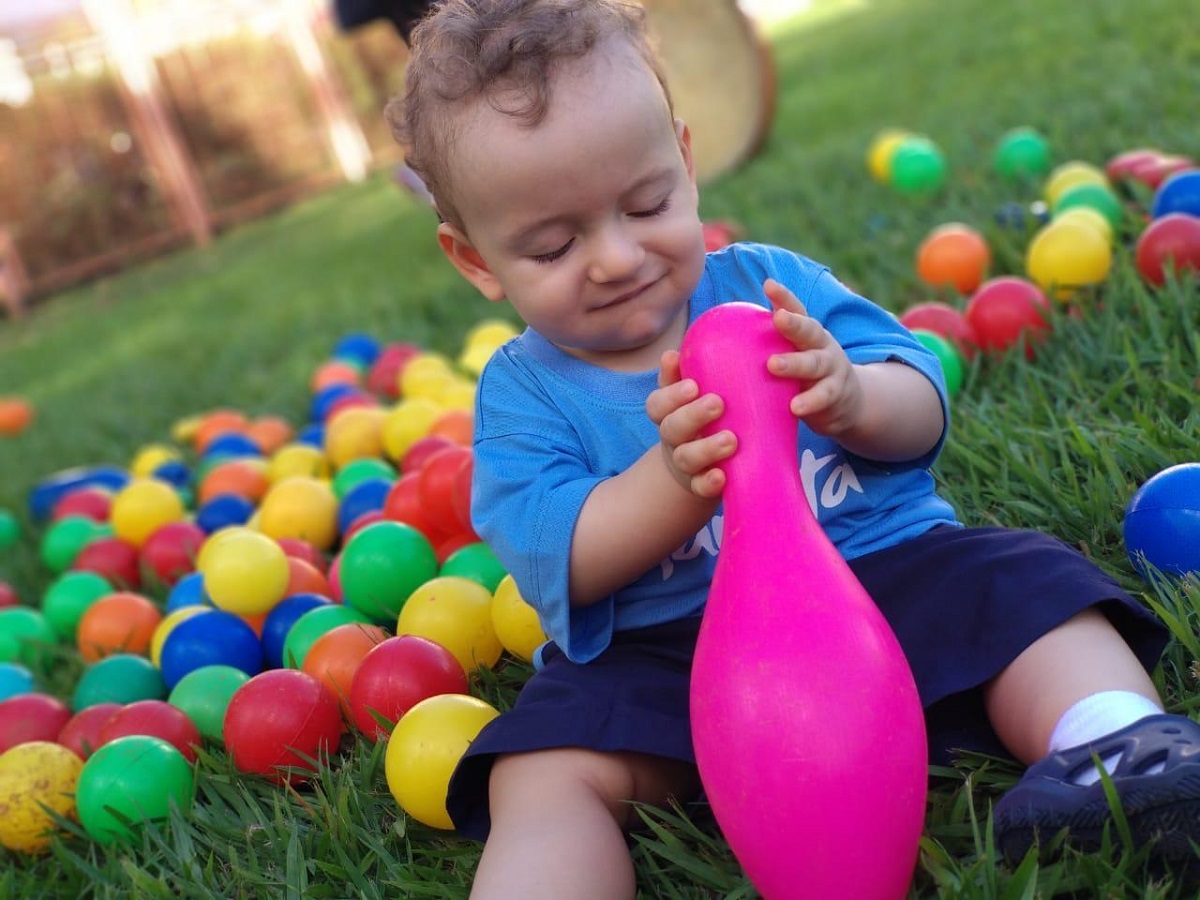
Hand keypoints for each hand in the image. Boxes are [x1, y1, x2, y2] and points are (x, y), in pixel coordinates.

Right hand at [646, 350, 736, 497]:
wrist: (707, 461)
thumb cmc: (706, 415)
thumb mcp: (696, 391)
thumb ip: (690, 369)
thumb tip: (674, 351)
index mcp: (670, 412)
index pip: (658, 403)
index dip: (672, 395)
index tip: (693, 384)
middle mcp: (673, 437)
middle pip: (672, 427)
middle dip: (693, 415)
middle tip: (718, 403)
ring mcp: (686, 463)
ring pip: (686, 457)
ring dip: (706, 448)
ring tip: (731, 440)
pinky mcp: (700, 484)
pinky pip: (699, 487)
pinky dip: (708, 483)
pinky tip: (722, 477)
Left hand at [763, 278, 864, 437]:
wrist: (845, 403)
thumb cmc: (803, 376)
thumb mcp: (790, 356)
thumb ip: (763, 348)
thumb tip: (710, 343)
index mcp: (806, 333)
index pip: (796, 310)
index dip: (784, 297)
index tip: (768, 285)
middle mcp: (821, 345)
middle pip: (809, 330)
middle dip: (794, 323)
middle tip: (779, 317)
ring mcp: (831, 368)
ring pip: (815, 363)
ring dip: (795, 363)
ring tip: (773, 365)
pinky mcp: (835, 394)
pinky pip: (823, 397)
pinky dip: (810, 401)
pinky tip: (794, 407)